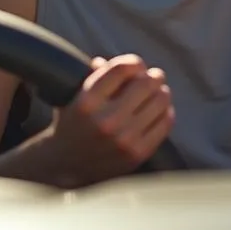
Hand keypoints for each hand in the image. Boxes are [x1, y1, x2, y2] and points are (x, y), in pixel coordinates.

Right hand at [48, 54, 174, 186]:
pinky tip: (156, 112)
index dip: (133, 63)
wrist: (64, 167)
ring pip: (162, 99)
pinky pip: (166, 121)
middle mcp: (106, 121)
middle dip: (151, 76)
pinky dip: (165, 112)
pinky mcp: (138, 153)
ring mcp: (124, 139)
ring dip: (161, 92)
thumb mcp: (74, 96)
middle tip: (150, 78)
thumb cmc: (73, 122)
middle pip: (148, 82)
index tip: (134, 67)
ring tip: (154, 94)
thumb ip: (95, 75)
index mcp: (86, 103)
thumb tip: (113, 62)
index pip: (123, 67)